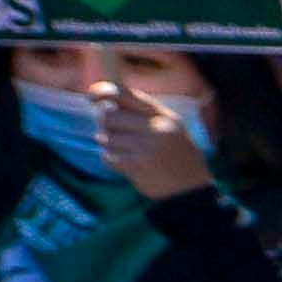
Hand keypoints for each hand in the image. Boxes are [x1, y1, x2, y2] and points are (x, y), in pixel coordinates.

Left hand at [86, 69, 210, 201]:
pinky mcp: (135, 166)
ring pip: (106, 137)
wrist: (191, 190)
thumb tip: (103, 102)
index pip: (124, 94)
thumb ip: (143, 112)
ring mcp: (145, 148)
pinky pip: (107, 156)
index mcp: (164, 116)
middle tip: (117, 134)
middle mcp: (155, 129)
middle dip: (107, 124)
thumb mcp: (170, 127)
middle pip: (109, 115)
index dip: (102, 91)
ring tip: (128, 152)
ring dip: (110, 144)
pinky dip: (112, 159)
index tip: (91, 96)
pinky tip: (128, 164)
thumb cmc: (177, 156)